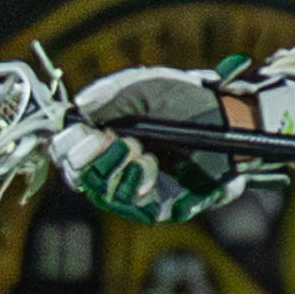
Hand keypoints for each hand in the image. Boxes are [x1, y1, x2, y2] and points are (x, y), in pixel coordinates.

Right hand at [48, 66, 287, 222]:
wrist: (228, 121)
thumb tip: (79, 107)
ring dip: (116, 169)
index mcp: (104, 135)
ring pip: (103, 193)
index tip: (87, 132)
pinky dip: (136, 184)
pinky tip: (149, 166)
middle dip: (90, 158)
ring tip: (139, 149)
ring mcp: (134, 187)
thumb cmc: (187, 101)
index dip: (68, 145)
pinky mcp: (157, 205)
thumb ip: (109, 94)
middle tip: (114, 141)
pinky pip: (133, 207)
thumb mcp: (145, 86)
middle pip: (78, 176)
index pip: (66, 150)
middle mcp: (114, 164)